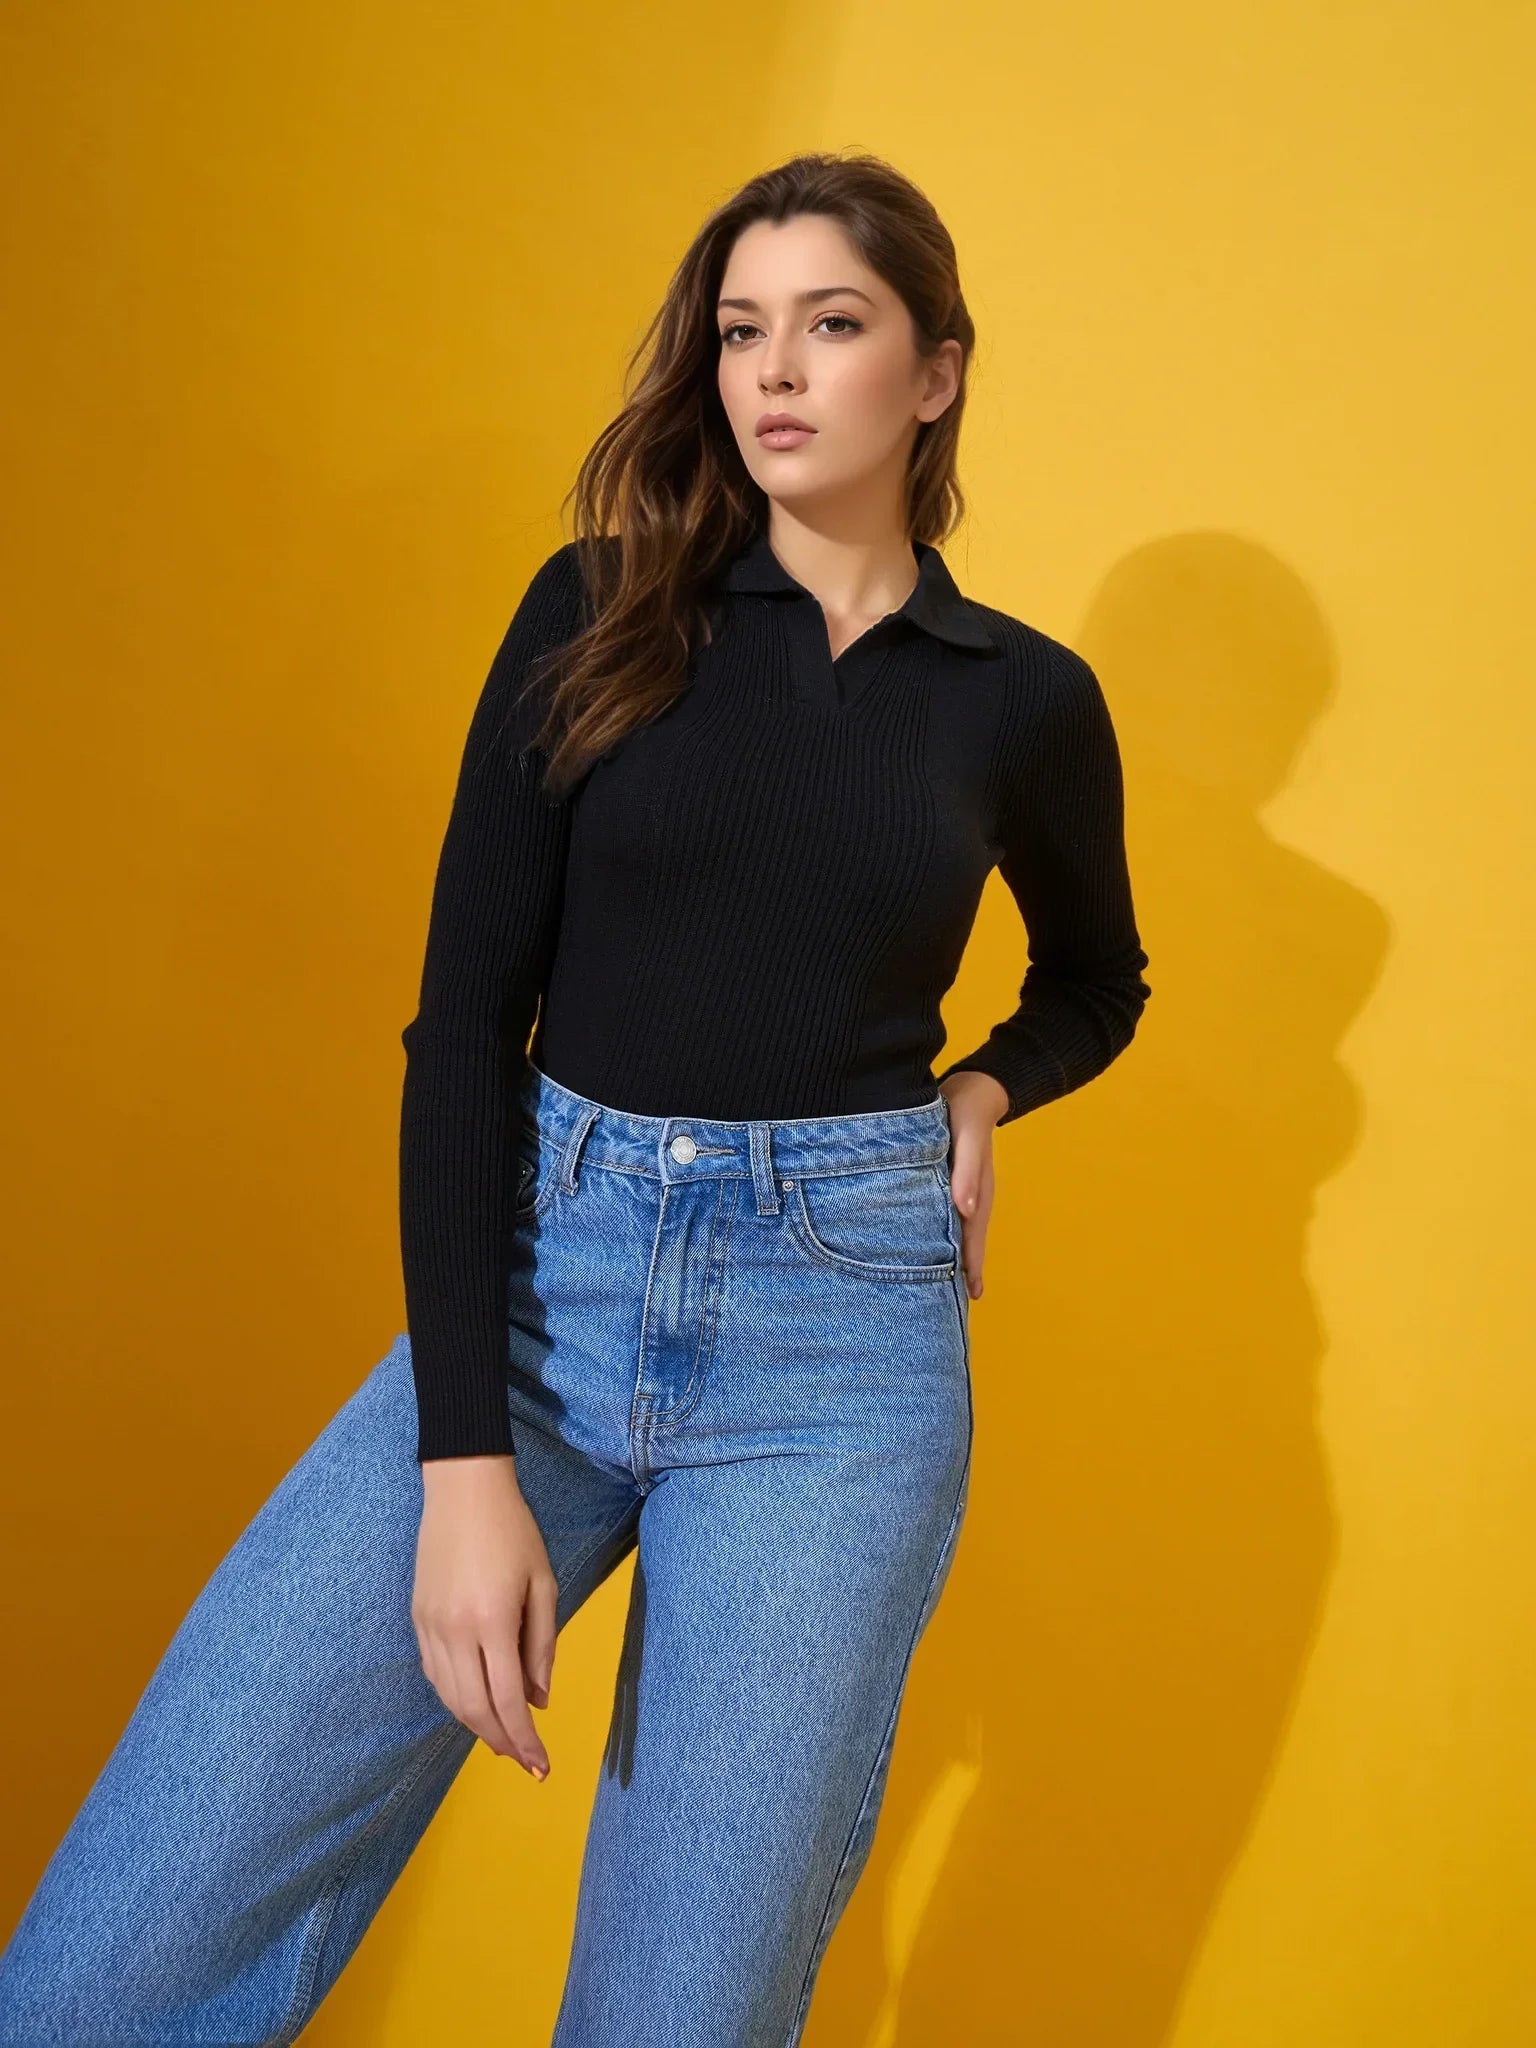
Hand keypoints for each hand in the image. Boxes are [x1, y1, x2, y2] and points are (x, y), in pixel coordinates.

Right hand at [412, 1456, 556, 1778]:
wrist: (462, 1489)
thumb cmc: (513, 1531)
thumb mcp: (543, 1583)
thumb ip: (542, 1645)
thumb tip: (538, 1701)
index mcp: (492, 1620)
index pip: (506, 1700)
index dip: (524, 1739)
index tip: (541, 1766)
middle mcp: (454, 1630)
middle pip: (473, 1709)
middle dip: (500, 1742)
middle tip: (526, 1761)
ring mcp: (430, 1625)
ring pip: (449, 1697)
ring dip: (476, 1725)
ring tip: (503, 1740)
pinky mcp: (417, 1618)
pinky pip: (434, 1674)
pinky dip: (455, 1697)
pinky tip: (475, 1704)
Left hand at [937, 1070, 1007, 1298]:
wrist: (971, 1087)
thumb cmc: (968, 1110)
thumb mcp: (967, 1136)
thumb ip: (967, 1172)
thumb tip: (967, 1210)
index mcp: (976, 1193)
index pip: (972, 1239)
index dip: (971, 1268)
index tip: (971, 1297)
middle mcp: (969, 1198)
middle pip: (963, 1242)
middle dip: (959, 1272)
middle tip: (949, 1306)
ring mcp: (957, 1192)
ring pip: (952, 1231)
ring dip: (946, 1255)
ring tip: (936, 1286)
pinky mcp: (944, 1182)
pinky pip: (940, 1215)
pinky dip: (934, 1233)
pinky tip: (922, 1244)